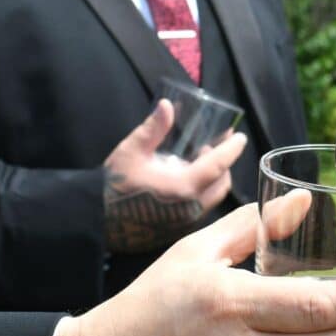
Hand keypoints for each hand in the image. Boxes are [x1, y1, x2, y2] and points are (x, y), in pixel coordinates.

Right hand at [104, 99, 246, 252]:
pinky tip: (184, 182)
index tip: (240, 137)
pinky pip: (199, 209)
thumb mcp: (132, 151)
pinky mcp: (176, 230)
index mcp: (183, 186)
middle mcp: (190, 207)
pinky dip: (201, 193)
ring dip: (213, 179)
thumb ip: (153, 128)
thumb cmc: (112, 184)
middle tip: (213, 147)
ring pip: (212, 198)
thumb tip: (167, 105)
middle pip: (221, 184)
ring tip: (197, 161)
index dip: (232, 149)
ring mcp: (185, 222)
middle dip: (224, 165)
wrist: (95, 220)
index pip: (218, 165)